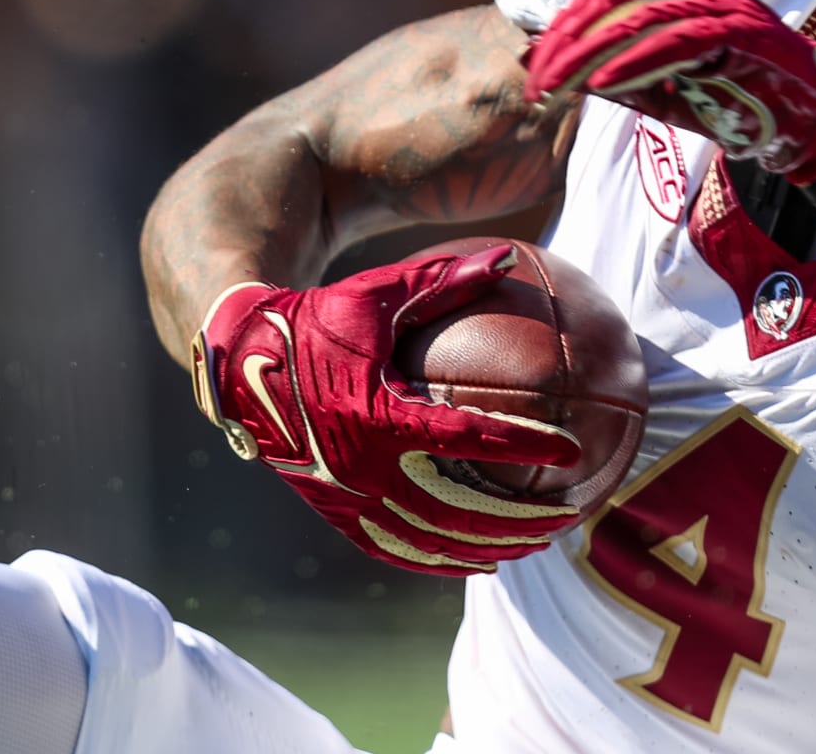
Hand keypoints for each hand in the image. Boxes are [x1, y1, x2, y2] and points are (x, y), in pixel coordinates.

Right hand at [190, 245, 583, 574]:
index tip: (574, 451)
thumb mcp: (378, 293)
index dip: (523, 445)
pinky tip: (483, 560)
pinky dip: (443, 561)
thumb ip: (444, 280)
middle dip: (521, 517)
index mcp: (376, 412)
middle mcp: (361, 464)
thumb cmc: (318, 319)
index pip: (467, 437)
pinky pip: (396, 550)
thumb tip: (509, 254)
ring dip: (492, 545)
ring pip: (432, 540)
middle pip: (458, 509)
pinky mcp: (335, 513)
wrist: (241, 366)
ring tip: (542, 540)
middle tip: (572, 512)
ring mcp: (346, 497)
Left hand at [524, 0, 815, 214]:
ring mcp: (726, 5)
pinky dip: (636, 63)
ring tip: (558, 85)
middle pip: (617, 0)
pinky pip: (678, 41)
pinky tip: (603, 85)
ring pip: (642, 16)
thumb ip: (629, 81)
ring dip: (591, 53)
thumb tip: (572, 76)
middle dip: (568, 42)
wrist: (815, 129)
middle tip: (537, 81)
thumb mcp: (674, 97)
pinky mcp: (744, 31)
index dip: (567, 25)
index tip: (537, 64)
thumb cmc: (747, 109)